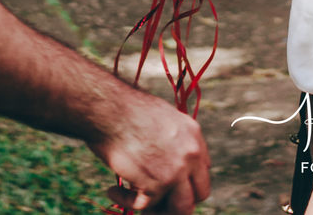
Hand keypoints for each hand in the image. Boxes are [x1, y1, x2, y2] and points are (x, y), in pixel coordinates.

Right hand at [94, 86, 211, 211]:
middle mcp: (191, 154)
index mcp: (193, 134)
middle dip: (179, 201)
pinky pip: (143, 207)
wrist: (110, 108)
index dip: (187, 183)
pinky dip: (124, 201)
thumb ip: (173, 141)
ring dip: (160, 211)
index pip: (202, 171)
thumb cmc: (126, 109)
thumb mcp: (162, 118)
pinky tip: (112, 191)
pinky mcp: (156, 186)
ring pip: (181, 209)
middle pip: (199, 194)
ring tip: (139, 202)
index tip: (171, 186)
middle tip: (158, 200)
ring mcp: (176, 172)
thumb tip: (167, 164)